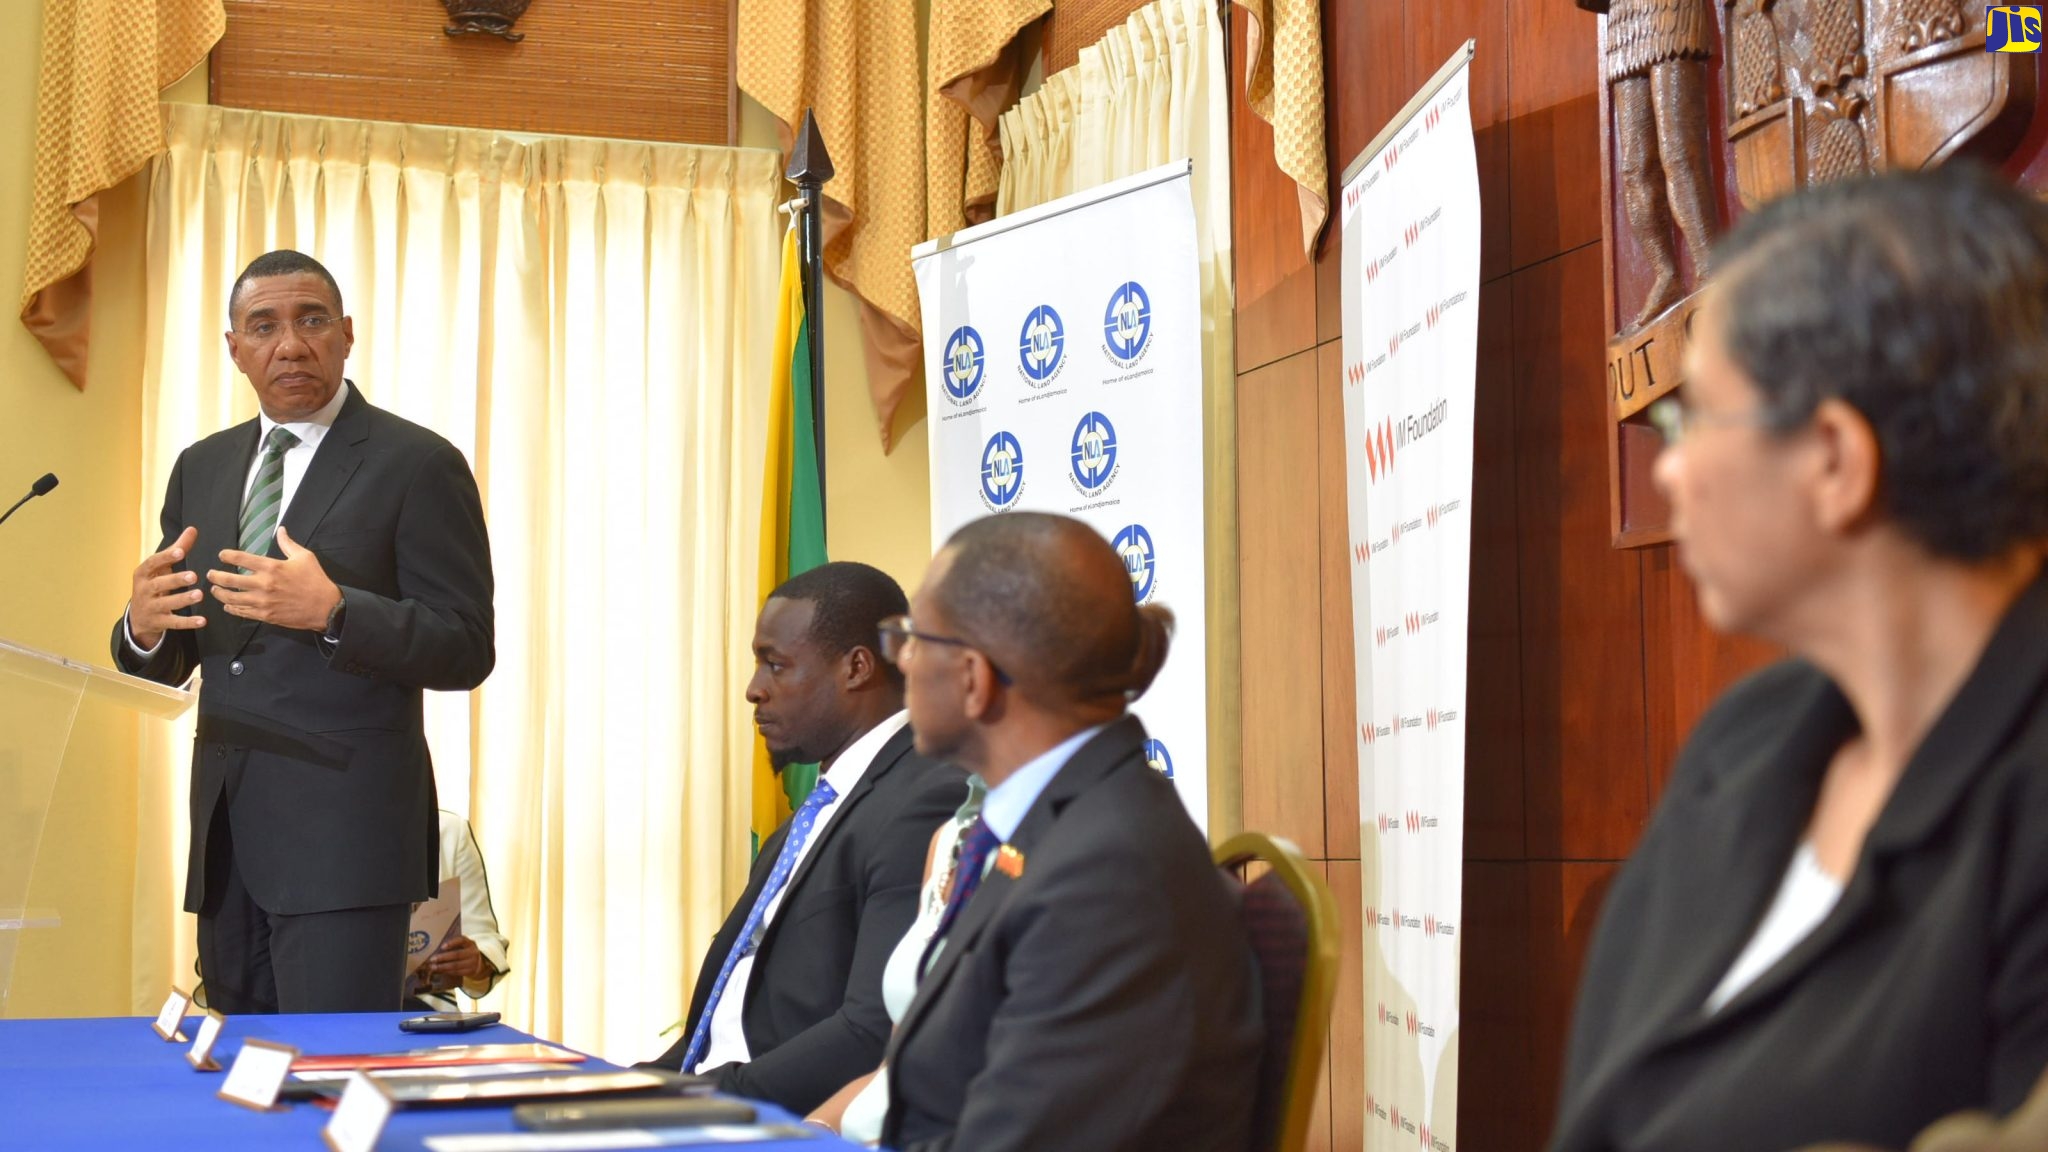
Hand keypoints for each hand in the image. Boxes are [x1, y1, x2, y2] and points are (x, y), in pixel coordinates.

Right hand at [129, 526, 205, 649]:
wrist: (138, 617)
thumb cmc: (153, 584)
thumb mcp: (161, 568)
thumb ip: (177, 549)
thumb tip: (192, 529)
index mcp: (143, 574)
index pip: (153, 563)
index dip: (166, 557)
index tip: (180, 552)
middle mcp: (144, 590)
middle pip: (159, 584)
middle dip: (175, 580)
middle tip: (193, 576)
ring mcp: (150, 608)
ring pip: (166, 604)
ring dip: (183, 600)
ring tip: (199, 595)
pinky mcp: (158, 622)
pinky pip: (174, 622)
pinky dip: (188, 622)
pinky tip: (202, 621)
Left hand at [208, 525, 340, 631]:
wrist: (326, 607)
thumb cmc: (315, 580)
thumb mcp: (305, 557)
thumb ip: (288, 544)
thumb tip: (281, 530)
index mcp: (272, 567)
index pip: (241, 558)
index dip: (227, 555)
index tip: (221, 555)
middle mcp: (264, 584)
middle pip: (230, 580)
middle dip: (216, 576)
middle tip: (210, 574)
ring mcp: (263, 601)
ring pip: (232, 598)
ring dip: (220, 594)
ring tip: (215, 590)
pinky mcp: (265, 615)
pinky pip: (242, 612)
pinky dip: (232, 609)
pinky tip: (228, 606)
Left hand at [425, 934, 492, 982]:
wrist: (479, 963)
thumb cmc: (466, 952)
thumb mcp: (464, 946)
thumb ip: (455, 945)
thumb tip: (436, 948)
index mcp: (470, 943)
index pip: (462, 940)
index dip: (452, 943)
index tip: (442, 947)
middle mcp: (473, 952)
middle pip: (457, 954)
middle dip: (443, 957)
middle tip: (432, 959)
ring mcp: (472, 963)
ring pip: (456, 965)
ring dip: (443, 967)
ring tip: (433, 967)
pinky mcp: (470, 971)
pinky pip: (457, 972)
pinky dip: (447, 972)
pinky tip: (440, 971)